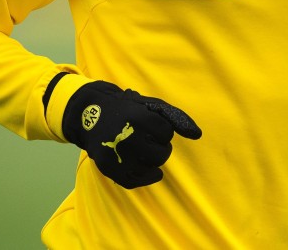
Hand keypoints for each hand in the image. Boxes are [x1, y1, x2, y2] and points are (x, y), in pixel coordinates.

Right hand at [62, 81, 201, 188]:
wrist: (90, 114)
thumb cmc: (128, 109)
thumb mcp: (151, 106)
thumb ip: (176, 118)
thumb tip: (197, 135)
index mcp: (139, 118)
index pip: (167, 133)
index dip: (163, 131)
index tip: (153, 127)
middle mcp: (127, 136)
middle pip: (161, 154)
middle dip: (161, 148)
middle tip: (150, 141)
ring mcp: (117, 154)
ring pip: (149, 169)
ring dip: (153, 163)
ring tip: (145, 152)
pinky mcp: (108, 168)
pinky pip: (134, 182)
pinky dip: (145, 178)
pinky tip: (149, 171)